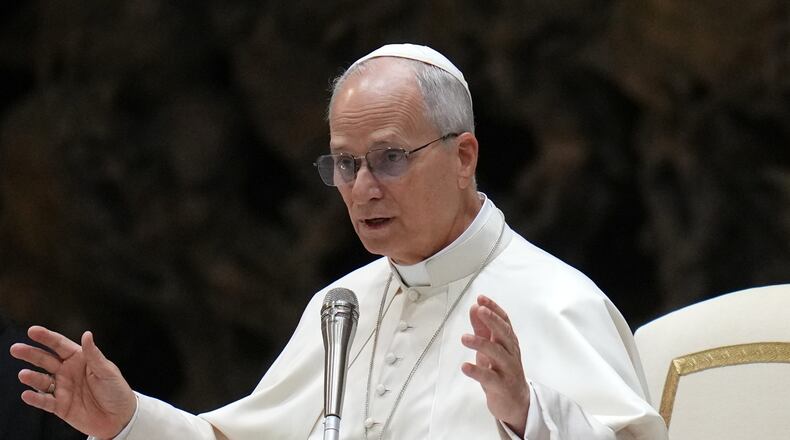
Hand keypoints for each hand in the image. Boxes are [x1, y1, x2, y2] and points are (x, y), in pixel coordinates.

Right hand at [9, 326, 136, 438]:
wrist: (120, 418)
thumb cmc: (116, 391)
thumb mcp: (107, 371)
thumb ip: (94, 354)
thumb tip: (87, 334)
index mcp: (80, 359)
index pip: (60, 345)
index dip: (46, 338)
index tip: (33, 331)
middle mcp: (68, 372)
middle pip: (46, 360)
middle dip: (31, 354)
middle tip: (16, 348)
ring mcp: (63, 389)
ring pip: (42, 381)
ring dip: (32, 378)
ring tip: (24, 374)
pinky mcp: (60, 406)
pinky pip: (45, 401)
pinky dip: (36, 399)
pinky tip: (27, 395)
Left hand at [461, 295, 529, 437]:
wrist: (516, 402)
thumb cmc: (502, 371)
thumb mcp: (491, 348)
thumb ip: (482, 329)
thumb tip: (475, 308)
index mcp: (509, 343)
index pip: (504, 322)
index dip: (494, 309)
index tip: (481, 299)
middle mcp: (511, 353)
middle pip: (504, 334)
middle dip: (492, 321)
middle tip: (480, 310)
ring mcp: (508, 370)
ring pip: (497, 354)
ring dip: (481, 344)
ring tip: (464, 338)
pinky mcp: (501, 386)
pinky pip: (489, 378)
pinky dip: (477, 371)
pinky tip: (464, 366)